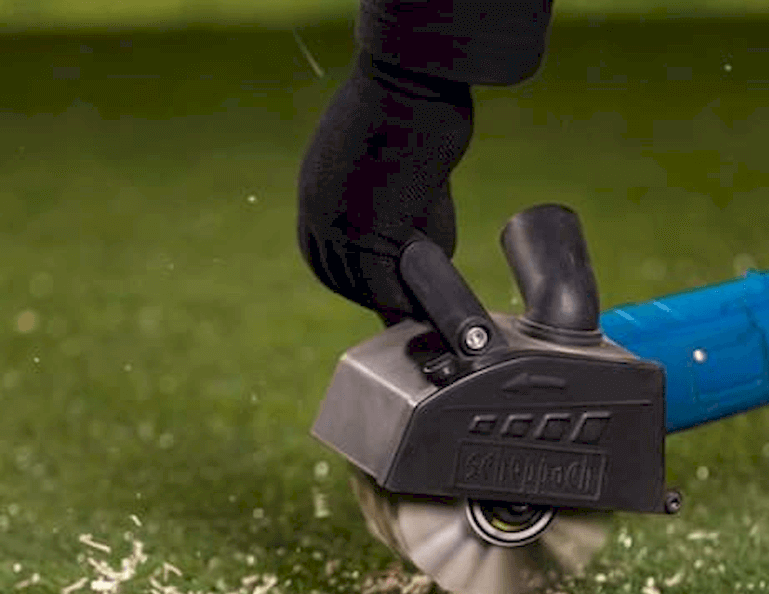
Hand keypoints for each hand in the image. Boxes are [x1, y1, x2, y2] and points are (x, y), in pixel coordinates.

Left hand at [297, 52, 473, 326]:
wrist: (411, 83)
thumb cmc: (411, 108)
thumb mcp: (387, 163)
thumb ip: (391, 206)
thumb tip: (417, 247)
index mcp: (315, 193)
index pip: (321, 255)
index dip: (351, 277)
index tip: (376, 287)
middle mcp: (317, 213)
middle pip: (336, 277)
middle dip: (368, 293)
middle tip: (401, 305)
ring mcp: (338, 226)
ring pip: (360, 287)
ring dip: (388, 302)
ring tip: (418, 304)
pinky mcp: (366, 235)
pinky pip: (383, 289)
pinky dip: (403, 304)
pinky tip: (425, 305)